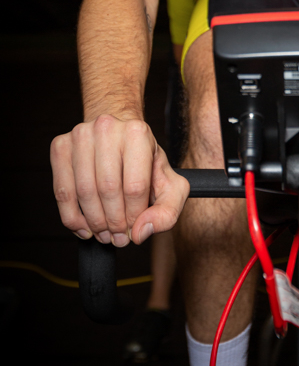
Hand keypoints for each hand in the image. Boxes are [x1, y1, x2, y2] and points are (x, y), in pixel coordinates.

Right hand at [50, 115, 189, 245]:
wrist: (119, 135)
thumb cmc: (145, 162)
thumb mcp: (170, 185)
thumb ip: (167, 212)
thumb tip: (140, 232)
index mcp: (138, 133)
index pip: (134, 186)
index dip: (133, 216)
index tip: (133, 230)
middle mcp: (107, 128)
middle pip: (107, 189)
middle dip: (113, 222)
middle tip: (117, 237)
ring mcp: (81, 135)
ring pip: (83, 191)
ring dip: (93, 222)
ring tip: (103, 234)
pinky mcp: (61, 146)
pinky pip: (61, 190)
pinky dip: (71, 216)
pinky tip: (84, 227)